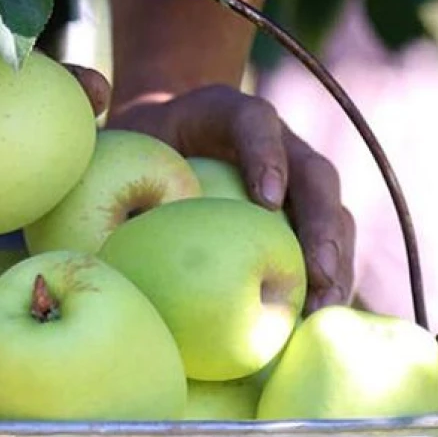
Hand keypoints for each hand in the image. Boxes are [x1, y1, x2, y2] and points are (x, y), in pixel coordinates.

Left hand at [106, 85, 355, 314]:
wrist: (168, 137)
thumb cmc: (140, 144)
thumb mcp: (123, 136)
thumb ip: (108, 139)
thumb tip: (101, 150)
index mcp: (229, 113)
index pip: (254, 122)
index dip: (267, 154)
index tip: (268, 199)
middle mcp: (277, 141)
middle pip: (314, 173)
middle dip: (321, 224)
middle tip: (316, 272)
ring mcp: (297, 179)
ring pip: (333, 212)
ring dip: (336, 260)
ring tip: (326, 308)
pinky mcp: (302, 216)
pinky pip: (326, 246)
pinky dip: (328, 281)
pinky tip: (318, 323)